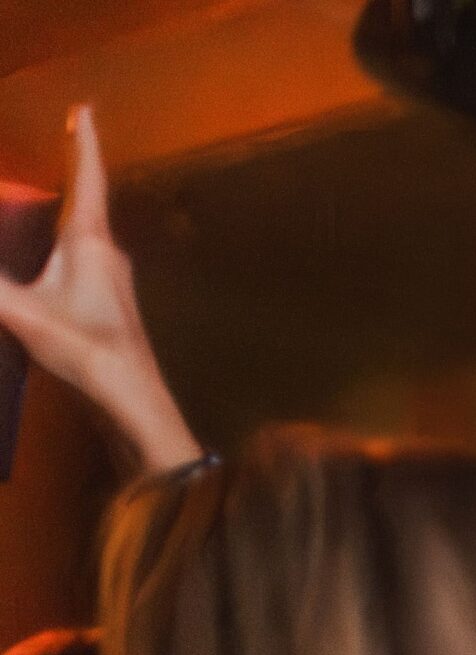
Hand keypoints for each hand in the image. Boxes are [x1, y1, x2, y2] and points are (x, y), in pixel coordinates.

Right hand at [0, 108, 198, 472]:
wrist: (135, 405)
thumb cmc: (87, 353)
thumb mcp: (21, 312)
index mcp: (91, 242)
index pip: (88, 179)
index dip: (84, 143)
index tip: (84, 110)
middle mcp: (108, 254)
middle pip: (87, 200)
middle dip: (74, 169)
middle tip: (66, 137)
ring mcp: (112, 281)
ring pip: (85, 232)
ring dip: (68, 208)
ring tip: (51, 186)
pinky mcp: (108, 306)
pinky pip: (81, 259)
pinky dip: (63, 242)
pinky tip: (52, 255)